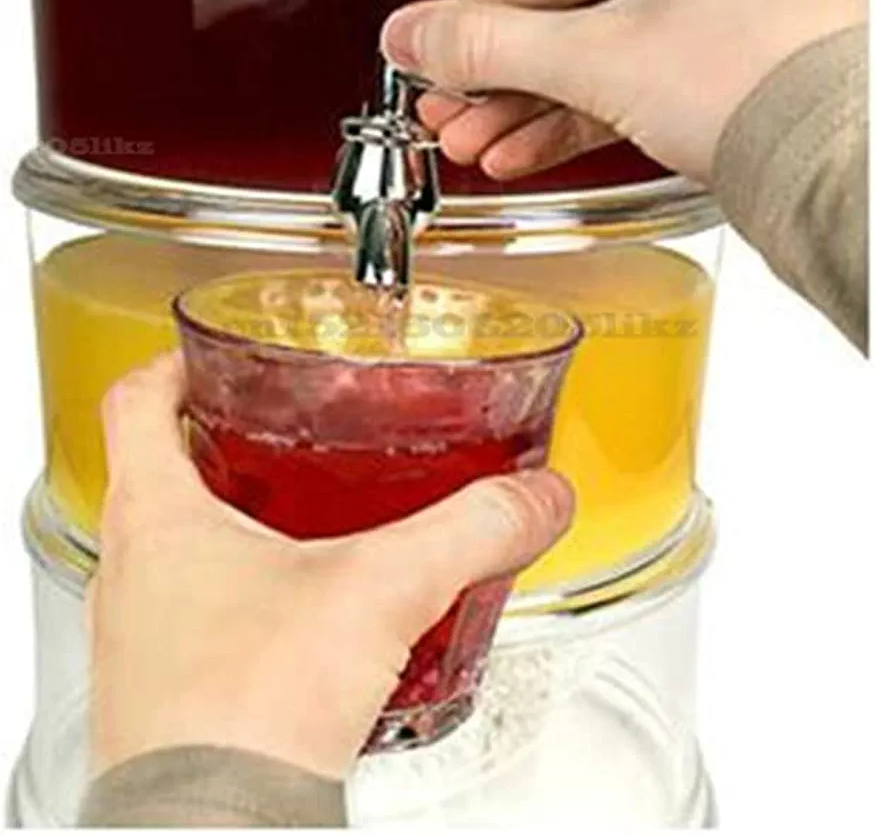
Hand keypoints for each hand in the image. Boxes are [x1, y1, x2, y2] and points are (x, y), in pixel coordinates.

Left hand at [89, 354, 573, 780]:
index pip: (139, 398)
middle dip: (225, 436)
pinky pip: (196, 617)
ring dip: (238, 520)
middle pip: (162, 467)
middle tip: (285, 423)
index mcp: (158, 517)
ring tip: (312, 514)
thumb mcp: (379, 591)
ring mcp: (143, 635)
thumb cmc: (244, 715)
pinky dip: (249, 596)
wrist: (216, 832)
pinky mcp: (170, 690)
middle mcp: (134, 571)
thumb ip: (468, 531)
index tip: (216, 350)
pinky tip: (312, 616)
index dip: (177, 360)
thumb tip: (534, 499)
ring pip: (177, 545)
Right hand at [380, 0, 865, 183]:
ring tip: (473, 141)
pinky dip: (573, 122)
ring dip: (527, 108)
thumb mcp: (596, 57)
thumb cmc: (762, 85)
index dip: (474, 19)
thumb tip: (415, 36)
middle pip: (568, 14)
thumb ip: (492, 45)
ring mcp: (719, 12)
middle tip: (444, 109)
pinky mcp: (721, 73)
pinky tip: (522, 151)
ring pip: (595, 58)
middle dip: (498, 78)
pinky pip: (628, 87)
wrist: (837, 172)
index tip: (426, 49)